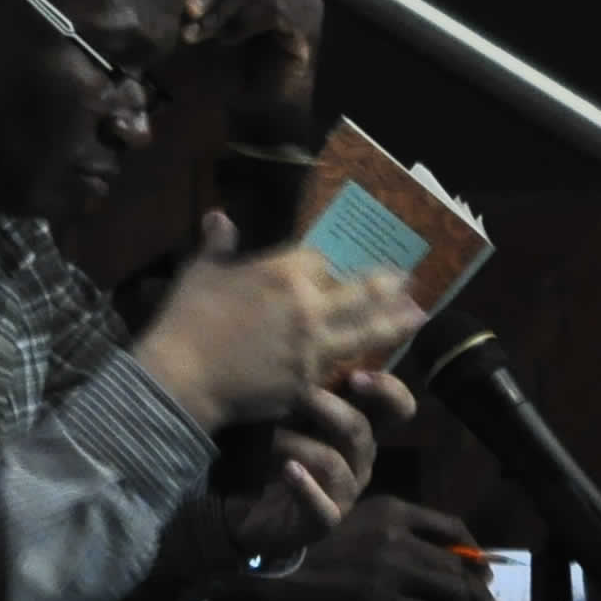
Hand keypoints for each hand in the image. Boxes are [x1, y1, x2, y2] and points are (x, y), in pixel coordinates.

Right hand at [131, 213, 421, 431]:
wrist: (183, 379)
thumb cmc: (187, 321)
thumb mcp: (200, 273)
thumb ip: (218, 245)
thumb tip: (221, 218)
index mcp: (283, 273)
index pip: (322, 258)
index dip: (333, 260)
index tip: (346, 260)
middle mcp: (308, 307)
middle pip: (360, 290)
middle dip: (387, 284)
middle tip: (408, 279)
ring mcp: (313, 347)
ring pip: (364, 331)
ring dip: (393, 322)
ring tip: (418, 315)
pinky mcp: (309, 382)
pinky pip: (341, 367)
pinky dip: (361, 360)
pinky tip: (377, 357)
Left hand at [183, 0, 323, 130]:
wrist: (262, 110)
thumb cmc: (239, 65)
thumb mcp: (218, 20)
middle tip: (188, 9)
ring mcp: (310, 4)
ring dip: (221, 10)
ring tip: (200, 32)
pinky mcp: (309, 27)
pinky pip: (270, 11)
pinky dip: (242, 25)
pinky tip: (227, 42)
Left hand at [215, 373, 402, 560]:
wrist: (248, 510)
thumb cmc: (273, 451)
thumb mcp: (291, 412)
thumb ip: (308, 382)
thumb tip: (310, 336)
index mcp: (359, 428)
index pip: (396, 407)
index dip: (387, 388)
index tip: (356, 374)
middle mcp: (359, 459)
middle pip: (364, 431)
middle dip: (334, 410)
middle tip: (302, 396)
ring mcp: (344, 493)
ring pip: (336, 463)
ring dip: (298, 443)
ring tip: (268, 434)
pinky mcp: (323, 521)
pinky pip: (324, 508)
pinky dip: (305, 487)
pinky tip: (289, 471)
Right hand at [249, 496, 498, 600]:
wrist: (273, 567)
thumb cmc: (309, 543)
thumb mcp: (353, 517)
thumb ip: (390, 528)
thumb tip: (430, 554)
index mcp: (393, 510)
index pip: (451, 526)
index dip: (473, 550)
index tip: (482, 567)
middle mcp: (399, 536)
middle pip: (457, 563)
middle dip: (479, 588)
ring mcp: (392, 570)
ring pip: (450, 590)